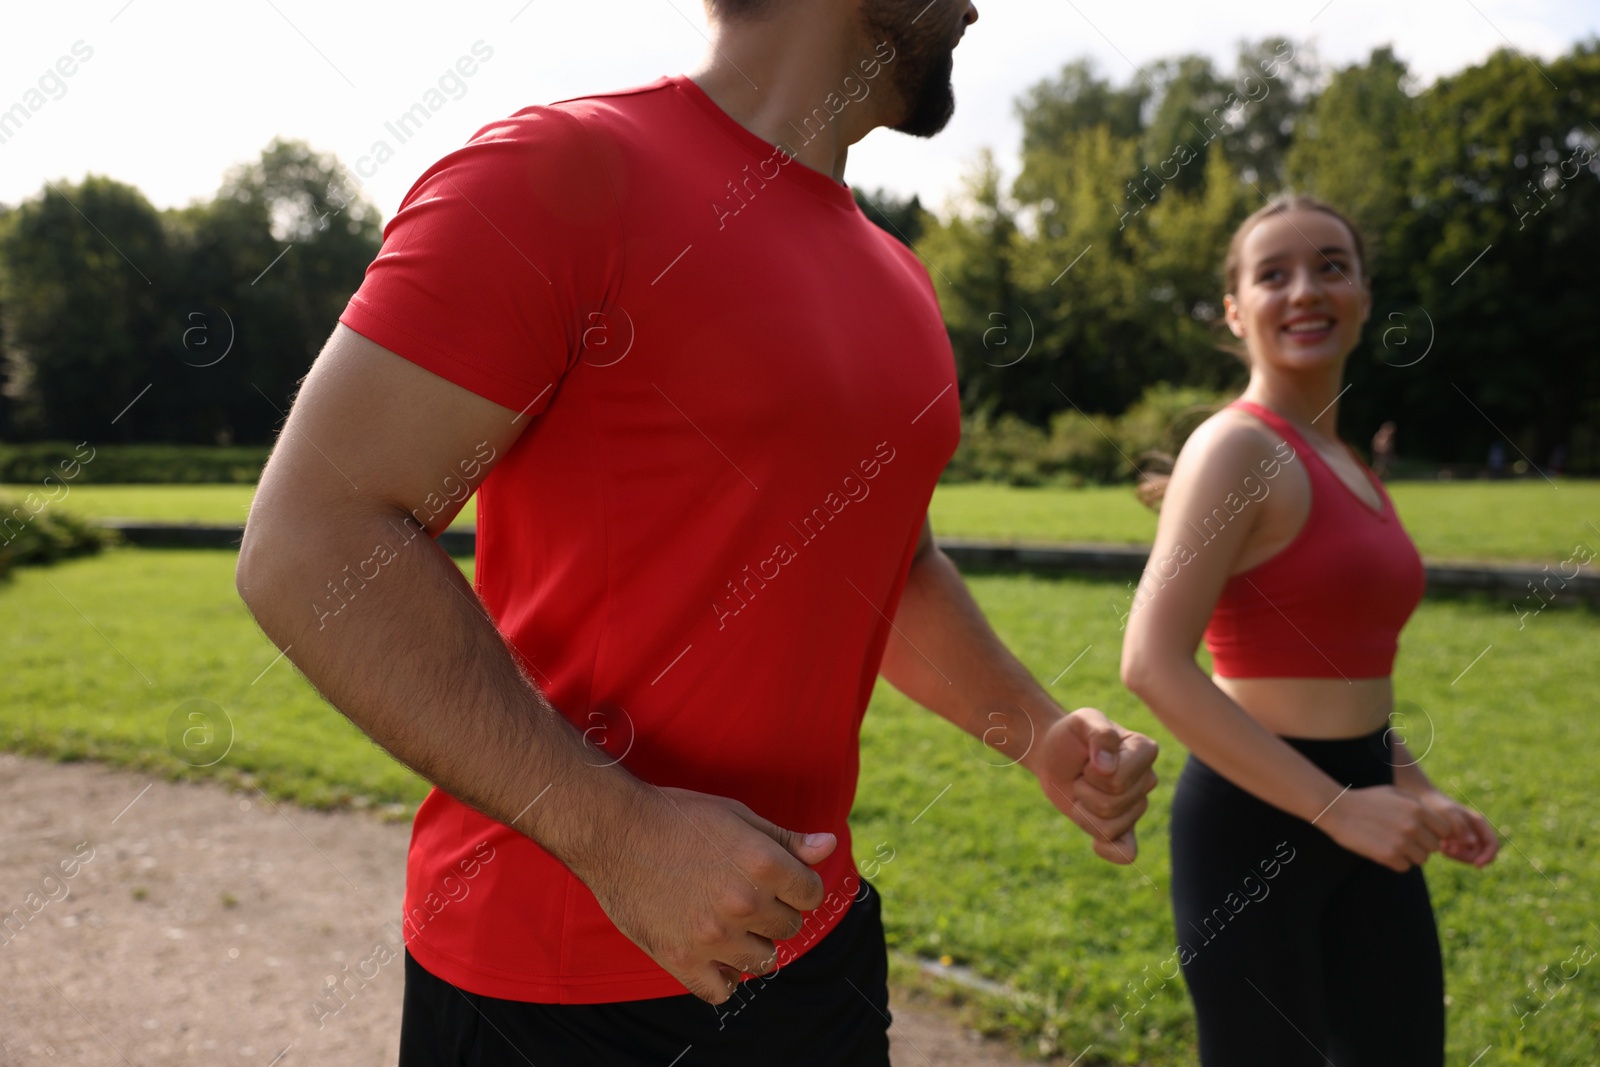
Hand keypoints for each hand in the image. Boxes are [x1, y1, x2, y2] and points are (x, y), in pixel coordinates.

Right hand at [579, 784, 835, 1003]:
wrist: (615, 830)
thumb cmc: (678, 818)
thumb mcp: (738, 816)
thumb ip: (786, 839)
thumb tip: (829, 846)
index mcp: (763, 864)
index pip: (811, 894)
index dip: (798, 886)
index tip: (780, 882)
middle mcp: (744, 903)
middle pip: (789, 927)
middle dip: (776, 912)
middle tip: (748, 897)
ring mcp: (713, 936)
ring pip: (763, 960)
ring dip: (754, 944)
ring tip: (732, 925)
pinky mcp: (681, 959)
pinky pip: (721, 991)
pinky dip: (723, 979)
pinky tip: (716, 957)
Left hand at [1032, 708, 1158, 863]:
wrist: (1055, 753)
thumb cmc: (1072, 735)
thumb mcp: (1082, 721)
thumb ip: (1099, 734)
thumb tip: (1107, 766)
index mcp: (1145, 750)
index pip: (1119, 781)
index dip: (1093, 773)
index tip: (1088, 758)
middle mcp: (1147, 779)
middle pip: (1112, 805)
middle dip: (1084, 791)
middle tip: (1081, 774)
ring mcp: (1137, 805)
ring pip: (1110, 827)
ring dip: (1083, 811)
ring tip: (1082, 791)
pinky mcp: (1123, 827)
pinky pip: (1126, 852)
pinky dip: (1109, 852)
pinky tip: (1095, 844)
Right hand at [1319, 785, 1452, 870]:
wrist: (1337, 809)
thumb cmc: (1367, 800)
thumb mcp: (1395, 793)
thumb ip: (1419, 806)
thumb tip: (1438, 823)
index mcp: (1417, 808)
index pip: (1444, 830)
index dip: (1433, 833)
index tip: (1420, 832)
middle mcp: (1413, 825)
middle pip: (1434, 847)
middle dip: (1421, 845)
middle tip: (1402, 839)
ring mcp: (1402, 842)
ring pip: (1421, 859)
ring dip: (1409, 855)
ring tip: (1392, 844)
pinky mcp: (1388, 856)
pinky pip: (1404, 867)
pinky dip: (1395, 862)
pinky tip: (1382, 849)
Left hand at [1415, 789, 1499, 867]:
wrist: (1422, 801)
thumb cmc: (1435, 805)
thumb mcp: (1447, 812)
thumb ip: (1461, 826)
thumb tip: (1473, 843)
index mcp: (1478, 823)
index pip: (1493, 844)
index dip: (1488, 857)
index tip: (1477, 865)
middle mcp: (1476, 831)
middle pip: (1481, 854)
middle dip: (1466, 857)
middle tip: (1447, 851)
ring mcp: (1467, 837)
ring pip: (1470, 856)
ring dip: (1458, 856)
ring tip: (1442, 846)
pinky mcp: (1458, 841)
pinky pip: (1460, 854)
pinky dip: (1452, 854)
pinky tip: (1441, 846)